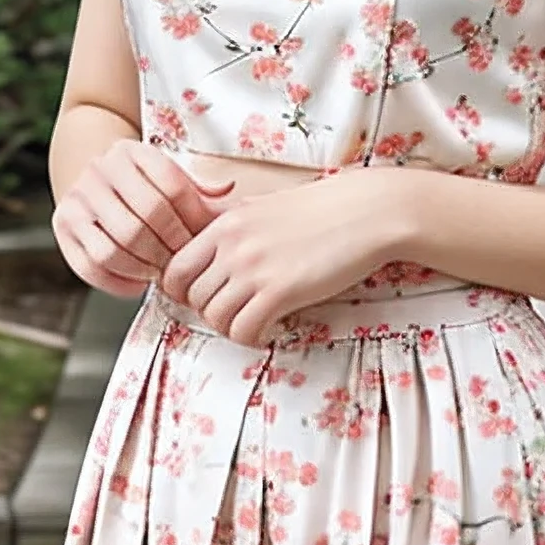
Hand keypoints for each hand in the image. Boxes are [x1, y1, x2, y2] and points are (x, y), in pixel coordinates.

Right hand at [52, 140, 235, 298]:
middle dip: (171, 249)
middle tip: (185, 264)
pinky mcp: (62, 226)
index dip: (193, 219)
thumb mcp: (169, 172)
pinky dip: (117, 282)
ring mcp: (76, 199)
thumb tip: (226, 189)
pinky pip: (90, 266)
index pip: (171, 187)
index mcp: (132, 152)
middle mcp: (99, 171)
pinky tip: (138, 283)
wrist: (95, 177)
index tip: (204, 239)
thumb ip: (198, 185)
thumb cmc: (143, 182)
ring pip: (114, 248)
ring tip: (163, 274)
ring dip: (144, 268)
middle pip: (144, 220)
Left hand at [159, 168, 404, 343]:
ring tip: (256, 322)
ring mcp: (254, 269)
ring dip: (233, 327)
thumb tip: (216, 250)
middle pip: (194, 298)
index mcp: (226, 223)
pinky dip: (253, 337)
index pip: (176, 269)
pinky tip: (271, 329)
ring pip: (215, 318)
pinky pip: (243, 331)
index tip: (205, 298)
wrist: (368, 211)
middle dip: (212, 311)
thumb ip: (237, 227)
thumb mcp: (267, 206)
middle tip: (236, 311)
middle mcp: (232, 246)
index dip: (184, 292)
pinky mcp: (279, 292)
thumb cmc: (326, 207)